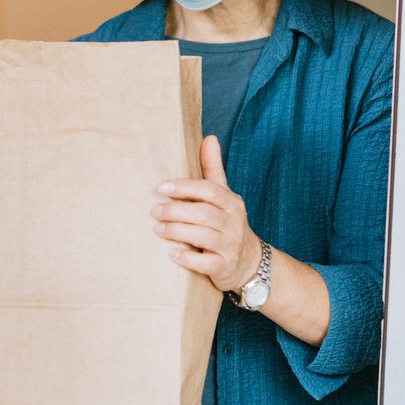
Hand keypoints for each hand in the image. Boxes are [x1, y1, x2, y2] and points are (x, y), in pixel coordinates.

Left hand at [153, 134, 260, 294]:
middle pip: (203, 213)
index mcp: (231, 202)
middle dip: (176, 211)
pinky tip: (171, 253)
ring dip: (177, 231)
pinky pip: (206, 263)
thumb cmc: (228, 223)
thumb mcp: (224, 195)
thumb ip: (213, 168)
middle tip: (155, 210)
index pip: (210, 190)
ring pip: (203, 236)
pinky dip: (188, 258)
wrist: (250, 262)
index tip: (162, 187)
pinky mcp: (224, 267)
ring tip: (157, 229)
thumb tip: (209, 137)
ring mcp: (230, 246)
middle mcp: (233, 223)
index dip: (185, 187)